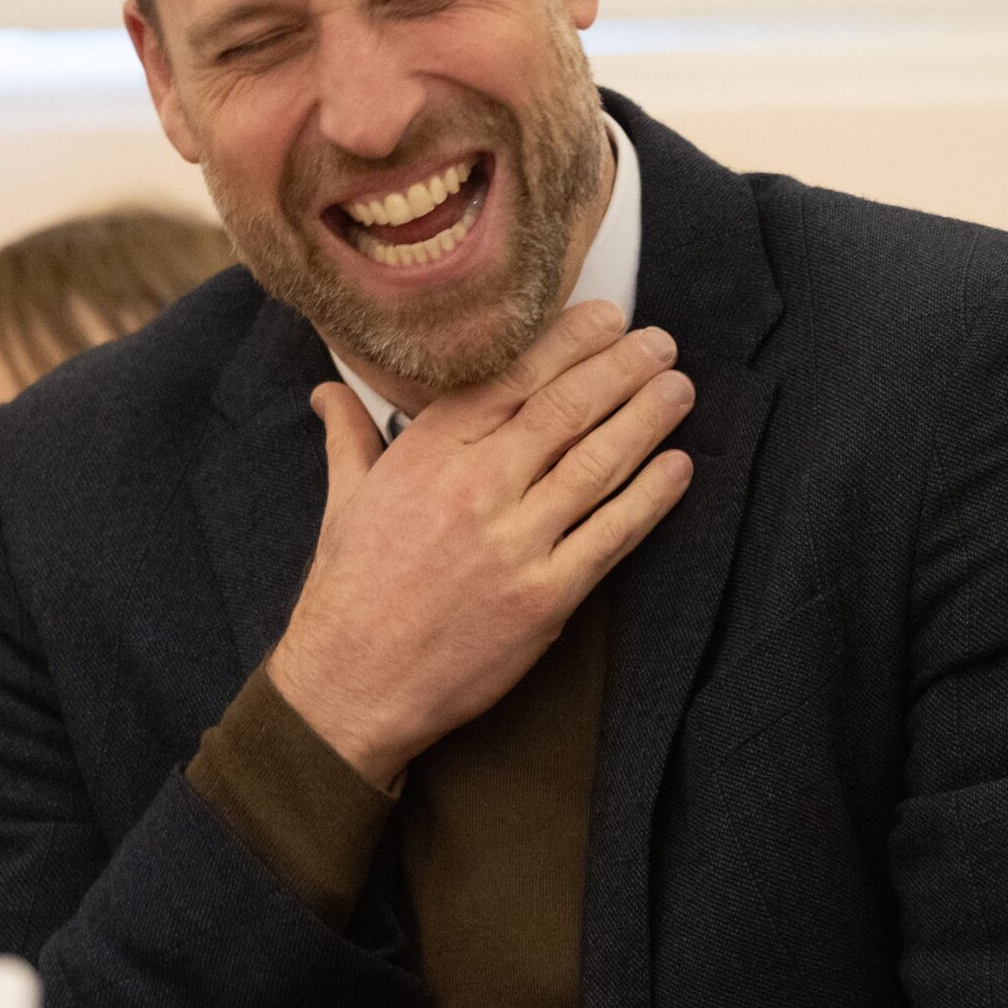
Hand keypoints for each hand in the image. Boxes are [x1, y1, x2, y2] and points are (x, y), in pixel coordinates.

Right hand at [268, 299, 695, 786]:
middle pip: (565, 409)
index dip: (567, 342)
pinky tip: (678, 467)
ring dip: (647, 419)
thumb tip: (329, 390)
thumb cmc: (348, 594)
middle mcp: (473, 489)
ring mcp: (513, 545)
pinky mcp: (544, 599)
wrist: (350, 689)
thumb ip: (351, 438)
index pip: (510, 378)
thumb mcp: (343, 502)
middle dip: (621, 368)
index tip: (606, 318)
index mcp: (425, 455)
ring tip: (678, 388)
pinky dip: (651, 498)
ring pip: (597, 463)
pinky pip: (611, 536)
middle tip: (660, 342)